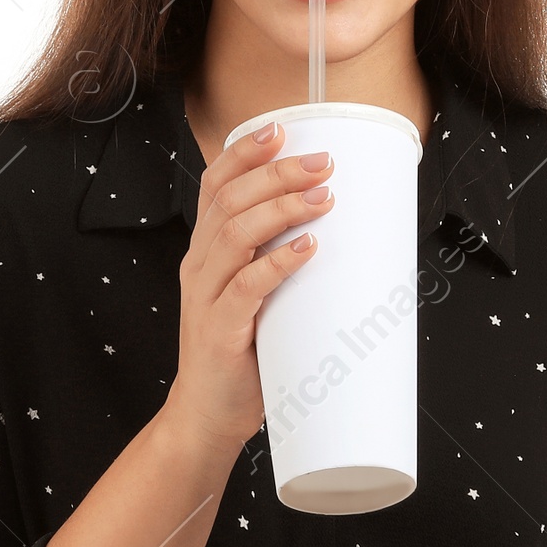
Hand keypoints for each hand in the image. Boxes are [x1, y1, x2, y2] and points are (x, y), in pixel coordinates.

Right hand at [165, 122, 335, 453]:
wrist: (208, 416)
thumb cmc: (243, 354)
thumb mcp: (256, 297)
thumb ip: (283, 265)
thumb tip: (346, 235)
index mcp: (206, 252)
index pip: (215, 185)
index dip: (245, 152)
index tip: (282, 130)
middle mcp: (200, 266)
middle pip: (230, 200)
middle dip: (278, 173)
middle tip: (324, 163)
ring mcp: (206, 298)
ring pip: (235, 234)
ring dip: (282, 209)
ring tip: (324, 197)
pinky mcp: (219, 332)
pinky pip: (245, 287)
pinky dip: (277, 264)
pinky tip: (306, 250)